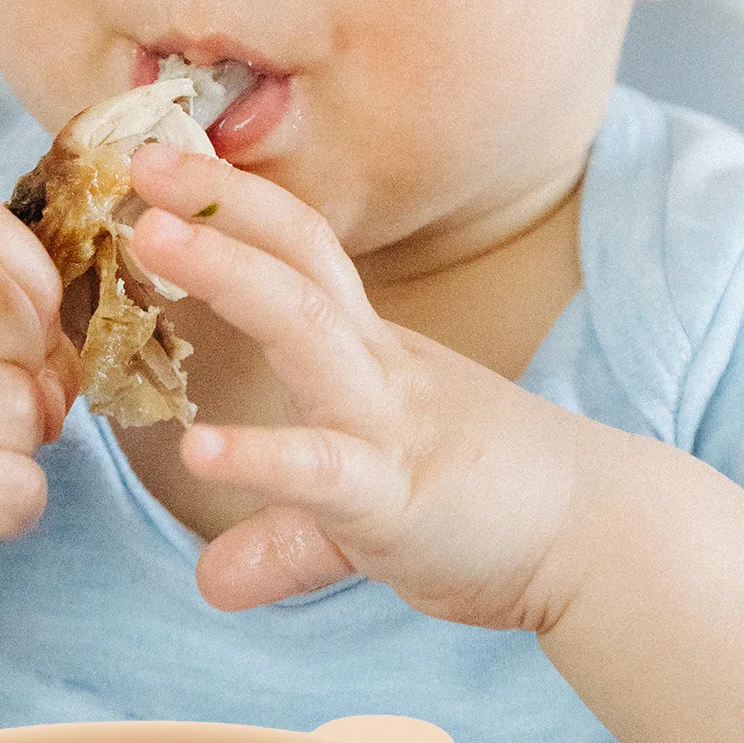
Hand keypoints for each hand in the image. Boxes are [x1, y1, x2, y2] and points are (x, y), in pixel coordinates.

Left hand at [129, 145, 602, 628]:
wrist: (603, 538)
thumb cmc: (490, 504)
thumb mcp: (364, 509)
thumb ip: (284, 534)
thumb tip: (213, 581)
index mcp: (370, 355)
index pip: (299, 254)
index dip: (234, 206)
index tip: (163, 165)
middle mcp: (376, 369)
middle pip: (298, 258)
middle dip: (221, 203)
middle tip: (141, 161)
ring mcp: (388, 425)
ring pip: (305, 326)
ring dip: (227, 273)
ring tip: (150, 238)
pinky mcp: (397, 497)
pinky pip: (322, 469)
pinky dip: (260, 455)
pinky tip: (200, 448)